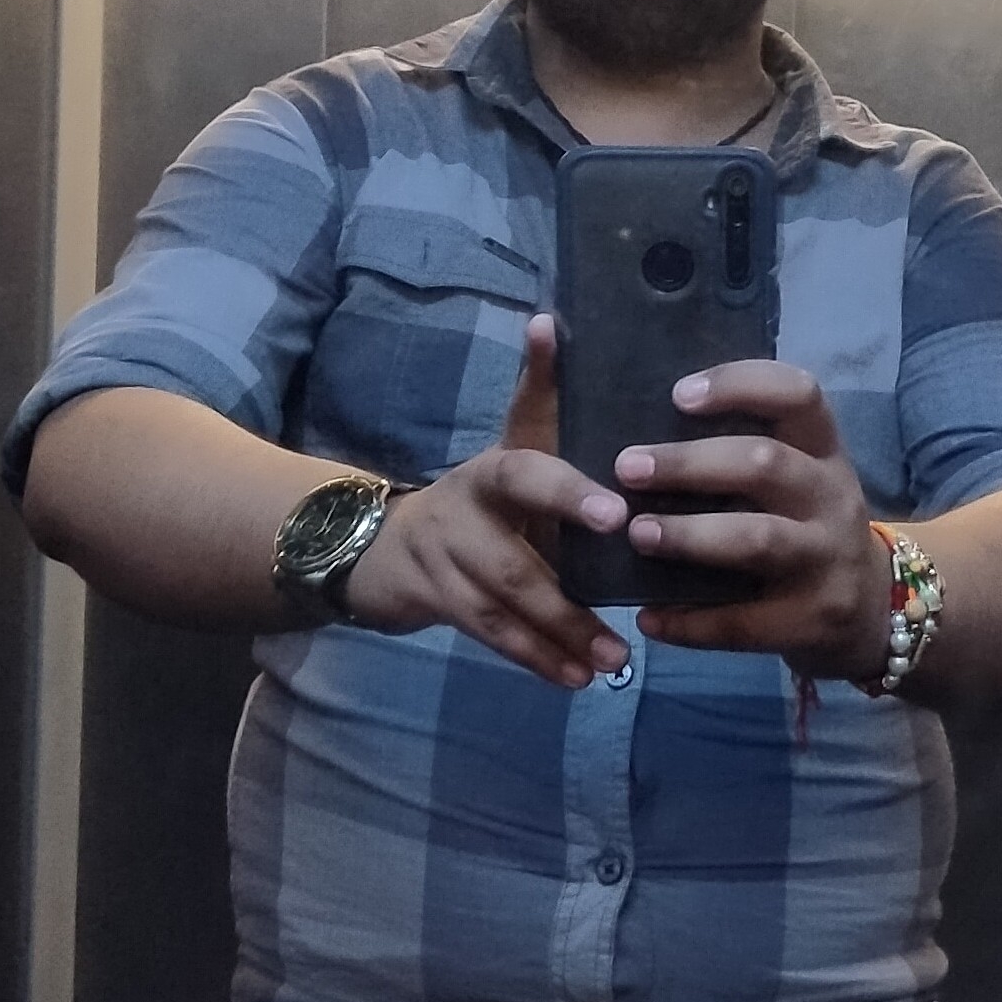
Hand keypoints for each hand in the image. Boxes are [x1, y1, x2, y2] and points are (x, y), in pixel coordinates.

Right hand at [341, 315, 630, 690]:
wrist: (381, 539)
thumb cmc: (484, 489)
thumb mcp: (510, 438)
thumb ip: (540, 391)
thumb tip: (549, 321)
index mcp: (493, 469)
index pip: (526, 474)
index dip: (567, 492)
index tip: (616, 514)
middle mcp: (463, 516)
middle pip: (511, 561)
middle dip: (566, 596)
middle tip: (621, 623)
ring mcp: (445, 564)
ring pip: (501, 607)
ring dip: (558, 638)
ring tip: (612, 662)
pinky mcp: (439, 605)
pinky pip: (489, 635)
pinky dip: (533, 658)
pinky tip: (576, 679)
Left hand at [613, 362, 891, 681]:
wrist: (876, 610)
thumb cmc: (810, 526)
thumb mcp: (801, 479)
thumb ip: (745, 454)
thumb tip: (643, 440)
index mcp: (824, 451)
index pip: (798, 395)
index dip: (739, 385)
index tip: (679, 394)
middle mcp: (832, 497)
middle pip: (765, 464)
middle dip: (690, 463)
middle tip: (627, 468)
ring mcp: (826, 560)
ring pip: (757, 538)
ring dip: (689, 534)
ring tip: (637, 534)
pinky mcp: (812, 620)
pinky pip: (744, 622)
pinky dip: (690, 622)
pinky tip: (649, 618)